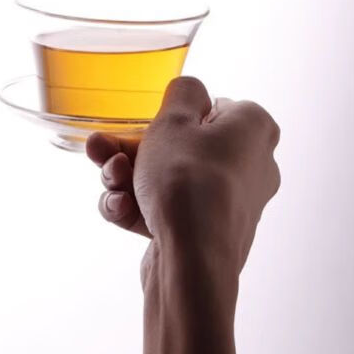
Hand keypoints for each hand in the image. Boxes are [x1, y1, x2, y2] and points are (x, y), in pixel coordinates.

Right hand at [86, 77, 279, 353]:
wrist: (192, 261)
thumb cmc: (187, 182)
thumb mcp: (173, 120)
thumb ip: (182, 92)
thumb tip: (189, 93)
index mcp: (253, 129)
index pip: (209, 108)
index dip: (170, 117)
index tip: (144, 125)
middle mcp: (251, 165)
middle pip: (180, 148)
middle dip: (131, 151)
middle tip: (100, 151)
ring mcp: (230, 204)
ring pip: (167, 181)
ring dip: (128, 180)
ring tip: (109, 183)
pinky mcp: (208, 235)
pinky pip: (168, 212)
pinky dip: (140, 209)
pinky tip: (121, 211)